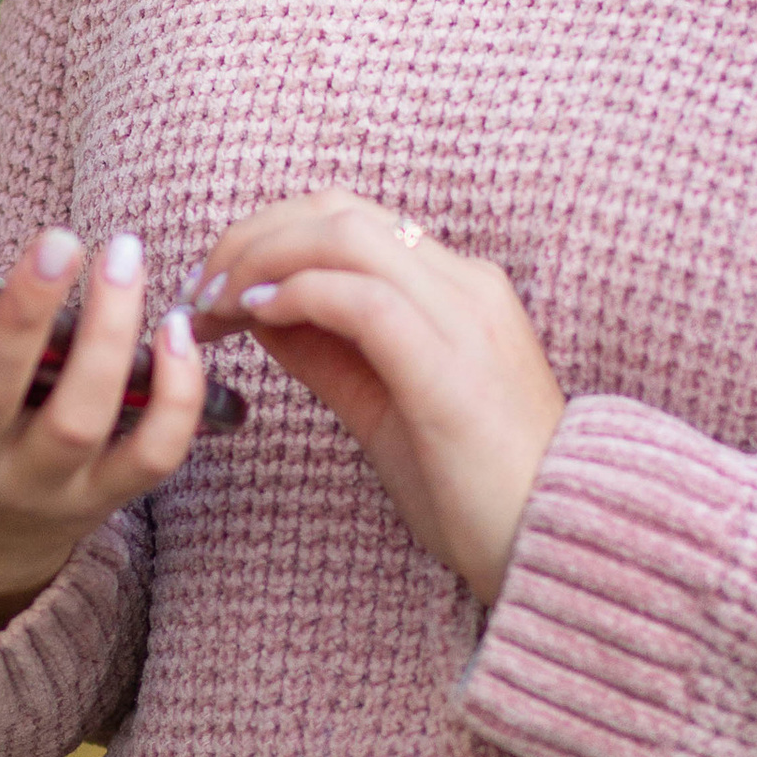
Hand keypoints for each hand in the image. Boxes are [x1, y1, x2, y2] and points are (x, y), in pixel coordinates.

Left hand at [191, 190, 564, 604]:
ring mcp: (464, 318)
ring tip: (216, 305)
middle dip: (252, 237)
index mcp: (459, 289)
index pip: (351, 220)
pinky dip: (299, 294)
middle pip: (339, 211)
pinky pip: (363, 299)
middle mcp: (467, 285)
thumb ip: (331, 352)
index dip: (269, 236)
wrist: (557, 546)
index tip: (215, 288)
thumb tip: (260, 311)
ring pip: (347, 236)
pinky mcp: (449, 367)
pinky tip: (258, 317)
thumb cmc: (475, 491)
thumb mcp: (386, 408)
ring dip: (263, 260)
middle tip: (199, 291)